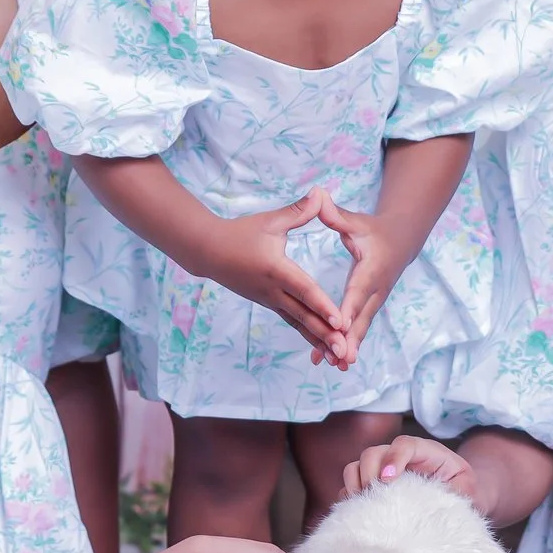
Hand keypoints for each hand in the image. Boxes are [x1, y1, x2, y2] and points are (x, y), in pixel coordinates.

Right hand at [196, 189, 350, 362]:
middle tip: (344, 351)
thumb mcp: (271, 221)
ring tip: (337, 359)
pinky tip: (321, 348)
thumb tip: (322, 193)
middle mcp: (273, 291)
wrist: (208, 252)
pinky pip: (292, 322)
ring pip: (298, 324)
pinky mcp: (268, 304)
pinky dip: (307, 336)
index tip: (339, 321)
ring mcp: (270, 301)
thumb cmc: (241, 233)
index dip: (323, 305)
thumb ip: (299, 211)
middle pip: (304, 316)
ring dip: (317, 341)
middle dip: (325, 335)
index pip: (304, 289)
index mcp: (277, 270)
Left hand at [315, 197, 406, 371]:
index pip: (358, 291)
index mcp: (370, 269)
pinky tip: (333, 362)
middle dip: (351, 338)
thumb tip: (319, 198)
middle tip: (341, 358)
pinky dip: (347, 346)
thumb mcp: (356, 222)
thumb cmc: (373, 230)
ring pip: (361, 328)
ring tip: (335, 366)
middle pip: (362, 317)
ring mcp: (374, 301)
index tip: (341, 324)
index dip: (350, 308)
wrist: (400, 241)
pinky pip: (358, 330)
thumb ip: (336, 216)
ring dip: (349, 348)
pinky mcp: (370, 308)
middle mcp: (375, 289)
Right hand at [342, 434, 476, 502]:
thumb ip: (456, 492)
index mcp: (426, 452)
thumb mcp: (467, 490)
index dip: (393, 458)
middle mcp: (400, 456)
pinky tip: (358, 511)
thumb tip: (437, 503)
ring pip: (356, 466)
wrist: (457, 496)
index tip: (387, 480)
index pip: (404, 444)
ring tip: (364, 505)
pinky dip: (350, 497)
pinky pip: (351, 485)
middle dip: (369, 474)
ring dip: (355, 485)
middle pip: (373, 453)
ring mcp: (383, 469)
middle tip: (374, 498)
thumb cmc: (462, 491)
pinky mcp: (373, 485)